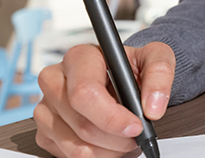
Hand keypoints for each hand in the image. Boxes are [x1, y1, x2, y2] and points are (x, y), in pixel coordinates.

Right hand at [34, 42, 174, 157]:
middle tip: (135, 135)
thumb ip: (159, 73)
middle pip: (82, 125)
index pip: (84, 93)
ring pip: (76, 146)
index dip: (112, 117)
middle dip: (116, 138)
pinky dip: (96, 156)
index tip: (136, 126)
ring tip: (123, 138)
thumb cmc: (131, 67)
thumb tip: (152, 106)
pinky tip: (107, 141)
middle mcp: (55, 80)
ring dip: (109, 150)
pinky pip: (70, 156)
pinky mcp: (44, 132)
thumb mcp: (154, 57)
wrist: (120, 78)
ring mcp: (46, 108)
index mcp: (78, 57)